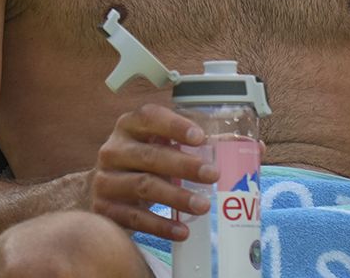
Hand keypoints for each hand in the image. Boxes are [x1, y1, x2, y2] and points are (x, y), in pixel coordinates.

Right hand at [89, 103, 216, 240]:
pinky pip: (135, 218)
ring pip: (143, 187)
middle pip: (150, 156)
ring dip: (176, 197)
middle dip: (184, 166)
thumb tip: (244, 147)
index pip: (149, 117)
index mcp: (129, 126)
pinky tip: (182, 231)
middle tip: (213, 175)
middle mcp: (113, 150)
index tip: (200, 137)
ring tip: (203, 206)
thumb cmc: (145, 163)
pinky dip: (161, 226)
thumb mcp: (159, 145)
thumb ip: (189, 144)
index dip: (174, 126)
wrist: (109, 190)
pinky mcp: (104, 208)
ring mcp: (105, 180)